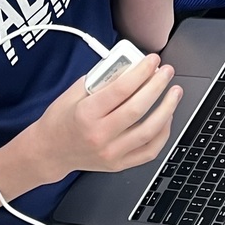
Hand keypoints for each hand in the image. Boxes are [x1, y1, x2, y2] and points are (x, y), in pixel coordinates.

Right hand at [37, 54, 181, 178]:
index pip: (121, 90)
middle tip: (167, 72)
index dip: (141, 72)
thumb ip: (101, 79)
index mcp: (86, 114)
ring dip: (167, 109)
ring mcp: (111, 153)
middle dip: (158, 86)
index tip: (152, 60)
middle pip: (138, 109)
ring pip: (149, 132)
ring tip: (174, 92)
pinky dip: (163, 133)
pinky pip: (150, 151)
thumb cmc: (60, 120)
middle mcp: (99, 136)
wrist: (49, 152)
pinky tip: (166, 117)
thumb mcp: (74, 92)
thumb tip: (130, 65)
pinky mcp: (119, 164)